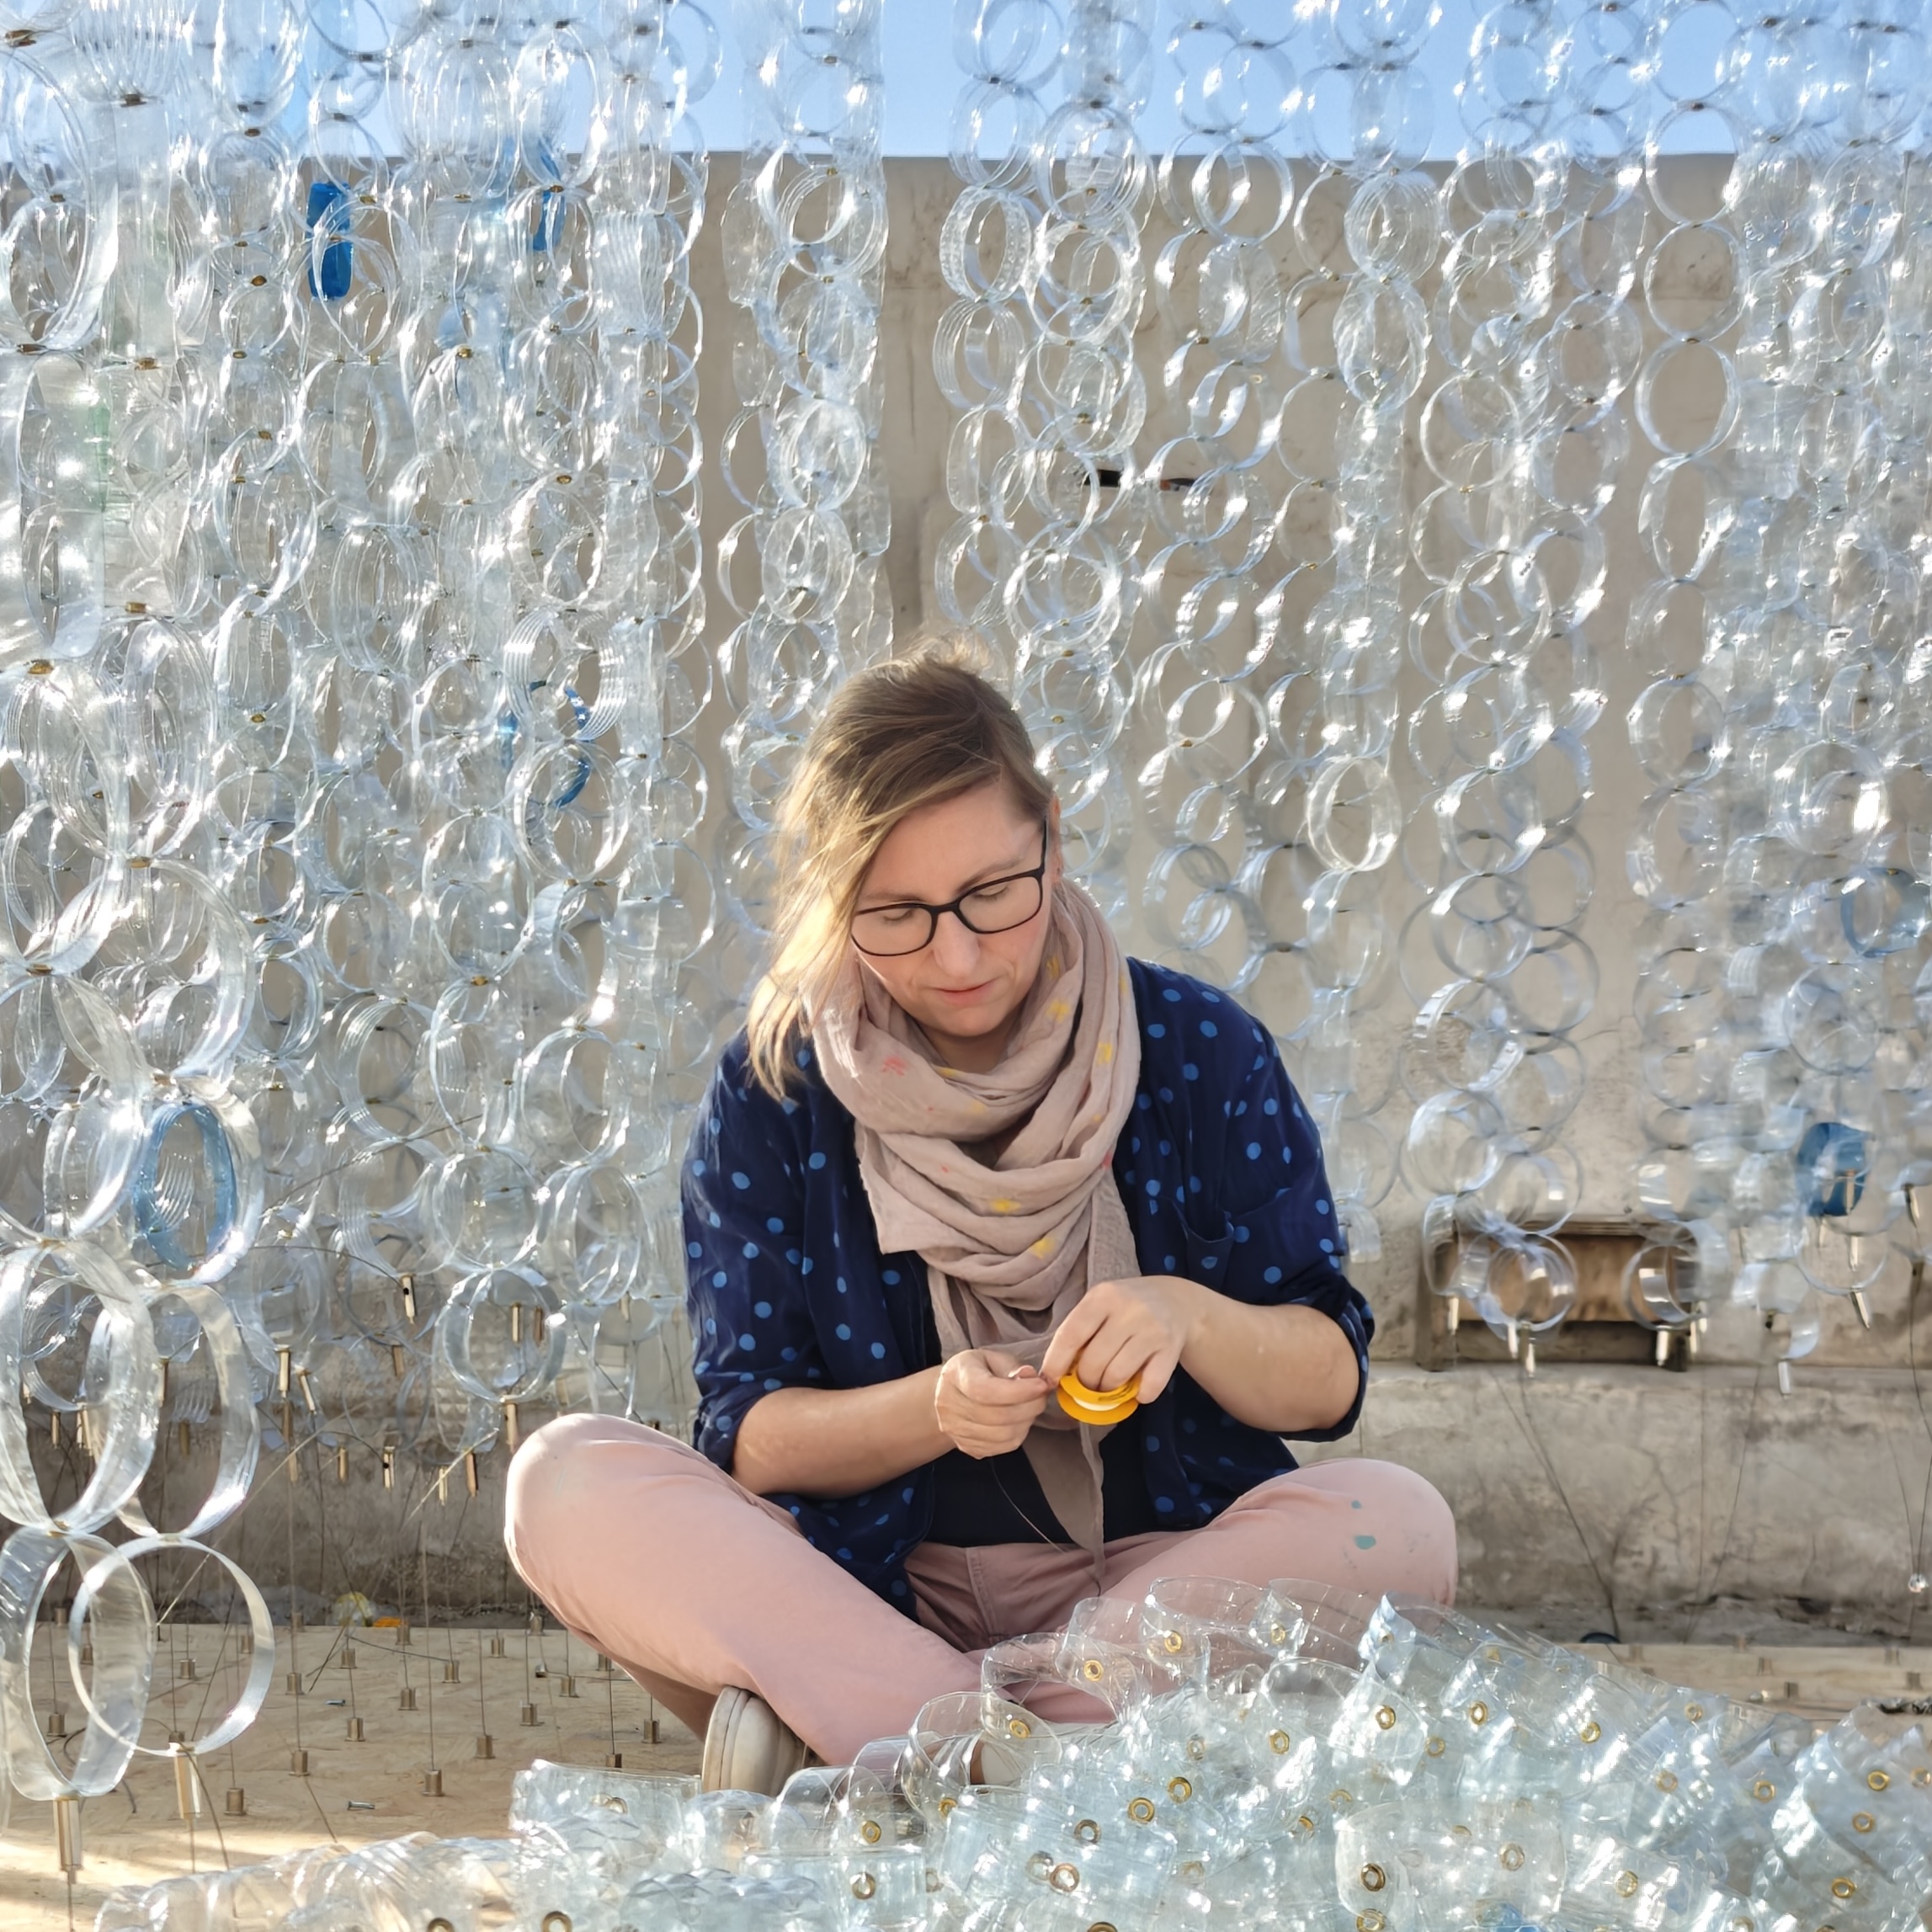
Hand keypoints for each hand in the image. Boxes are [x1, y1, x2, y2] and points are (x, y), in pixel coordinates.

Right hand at [933, 1349, 1050, 1458]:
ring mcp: (956, 1431)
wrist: (951, 1393)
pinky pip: (1002, 1448)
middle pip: (997, 1416)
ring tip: (1031, 1407)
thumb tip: (1030, 1377)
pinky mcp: (967, 1447)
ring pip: (1003, 1435)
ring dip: (1027, 1422)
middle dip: (1030, 1406)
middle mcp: (949, 1406)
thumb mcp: (992, 1357)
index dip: (1018, 1391)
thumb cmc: (977, 1370)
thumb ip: (1012, 1367)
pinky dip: (1018, 1434)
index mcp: (955, 1376)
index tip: (1041, 1385)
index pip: (985, 1390)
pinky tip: (1020, 1420)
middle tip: (1042, 1395)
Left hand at [1040, 1276, 1203, 1403]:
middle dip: (1085, 1382)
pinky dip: (1140, 1395)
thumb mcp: (1101, 1305)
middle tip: (1088, 1383)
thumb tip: (1053, 1374)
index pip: (1071, 1335)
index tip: (1048, 1381)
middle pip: (1093, 1362)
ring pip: (1116, 1376)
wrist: (1177, 1302)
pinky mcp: (1171, 1350)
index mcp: (1102, 1296)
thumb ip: (1079, 1331)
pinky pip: (1149, 1387)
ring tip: (1109, 1384)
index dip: (1055, 1362)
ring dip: (1108, 1390)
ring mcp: (1151, 1330)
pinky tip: (1138, 1387)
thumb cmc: (1126, 1307)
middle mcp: (1128, 1310)